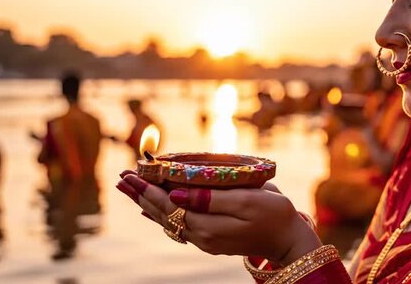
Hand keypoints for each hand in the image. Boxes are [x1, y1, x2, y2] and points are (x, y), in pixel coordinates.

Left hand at [116, 171, 321, 265]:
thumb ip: (211, 198)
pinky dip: (162, 214)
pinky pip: (179, 224)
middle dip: (141, 193)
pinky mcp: (211, 238)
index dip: (148, 188)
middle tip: (121, 177)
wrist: (289, 239)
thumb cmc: (274, 214)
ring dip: (147, 203)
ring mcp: (205, 239)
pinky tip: (153, 210)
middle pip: (162, 213)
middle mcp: (201, 235)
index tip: (131, 172)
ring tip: (130, 188)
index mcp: (208, 225)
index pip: (168, 204)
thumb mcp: (247, 200)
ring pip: (167, 220)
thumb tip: (177, 195)